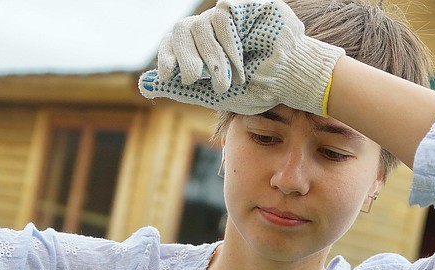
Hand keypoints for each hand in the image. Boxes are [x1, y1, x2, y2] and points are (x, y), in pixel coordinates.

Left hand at [138, 0, 343, 116]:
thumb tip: (144, 85)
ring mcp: (225, 17)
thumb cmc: (256, 89)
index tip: (168, 74)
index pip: (171, 43)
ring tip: (226, 79)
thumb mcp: (213, 95)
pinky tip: (239, 60)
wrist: (290, 81)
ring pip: (200, 24)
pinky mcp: (244, 5)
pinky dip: (227, 41)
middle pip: (182, 31)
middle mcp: (209, 30)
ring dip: (212, 57)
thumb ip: (181, 89)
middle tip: (194, 79)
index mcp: (198, 49)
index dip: (166, 56)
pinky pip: (221, 14)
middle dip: (186, 60)